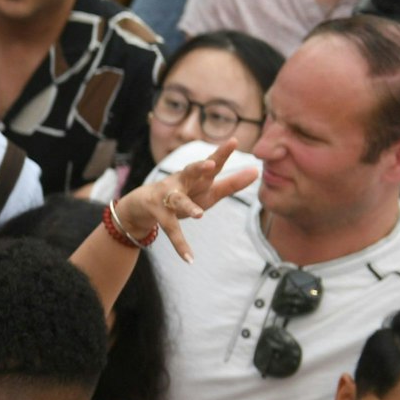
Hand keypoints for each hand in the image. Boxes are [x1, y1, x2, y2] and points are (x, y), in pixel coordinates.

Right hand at [111, 140, 257, 261]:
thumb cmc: (183, 195)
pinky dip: (180, 245)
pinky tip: (189, 259)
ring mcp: (167, 197)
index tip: (234, 140)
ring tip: (199, 215)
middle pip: (190, 171)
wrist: (142, 205)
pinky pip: (171, 230)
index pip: (212, 162)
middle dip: (199, 167)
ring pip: (178, 201)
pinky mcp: (159, 214)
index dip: (222, 152)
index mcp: (196, 176)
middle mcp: (181, 181)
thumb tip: (257, 171)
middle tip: (210, 165)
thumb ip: (232, 183)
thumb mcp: (208, 190)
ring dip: (188, 207)